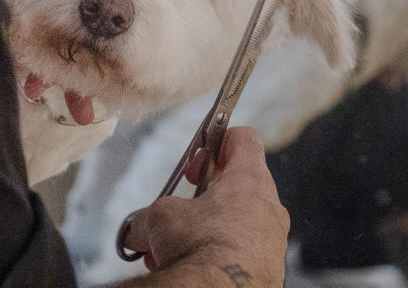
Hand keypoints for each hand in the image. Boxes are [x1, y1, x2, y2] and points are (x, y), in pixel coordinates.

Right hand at [119, 127, 289, 286]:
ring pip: (237, 223)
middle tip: (182, 207)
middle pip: (239, 184)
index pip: (244, 138)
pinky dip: (216, 255)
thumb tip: (134, 229)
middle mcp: (270, 207)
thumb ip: (147, 216)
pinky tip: (190, 267)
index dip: (218, 140)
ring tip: (172, 249)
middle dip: (203, 196)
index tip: (199, 159)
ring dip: (205, 230)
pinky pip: (241, 252)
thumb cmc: (201, 250)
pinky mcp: (268, 270)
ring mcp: (273, 241)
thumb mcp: (160, 218)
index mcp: (250, 180)